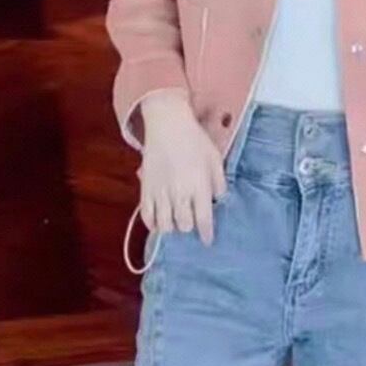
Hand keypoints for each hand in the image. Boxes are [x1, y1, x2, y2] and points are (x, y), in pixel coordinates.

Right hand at [137, 90, 227, 244]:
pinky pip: (146, 216)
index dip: (206, 234)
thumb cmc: (195, 140)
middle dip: (189, 227)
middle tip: (192, 221)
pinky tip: (159, 222)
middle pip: (184, 225)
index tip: (208, 241)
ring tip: (176, 222)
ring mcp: (160, 192)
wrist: (168, 125)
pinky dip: (153, 223)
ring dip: (172, 227)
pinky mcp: (145, 189)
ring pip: (165, 225)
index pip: (204, 219)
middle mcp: (179, 193)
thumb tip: (219, 200)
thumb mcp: (215, 158)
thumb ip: (219, 182)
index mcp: (199, 186)